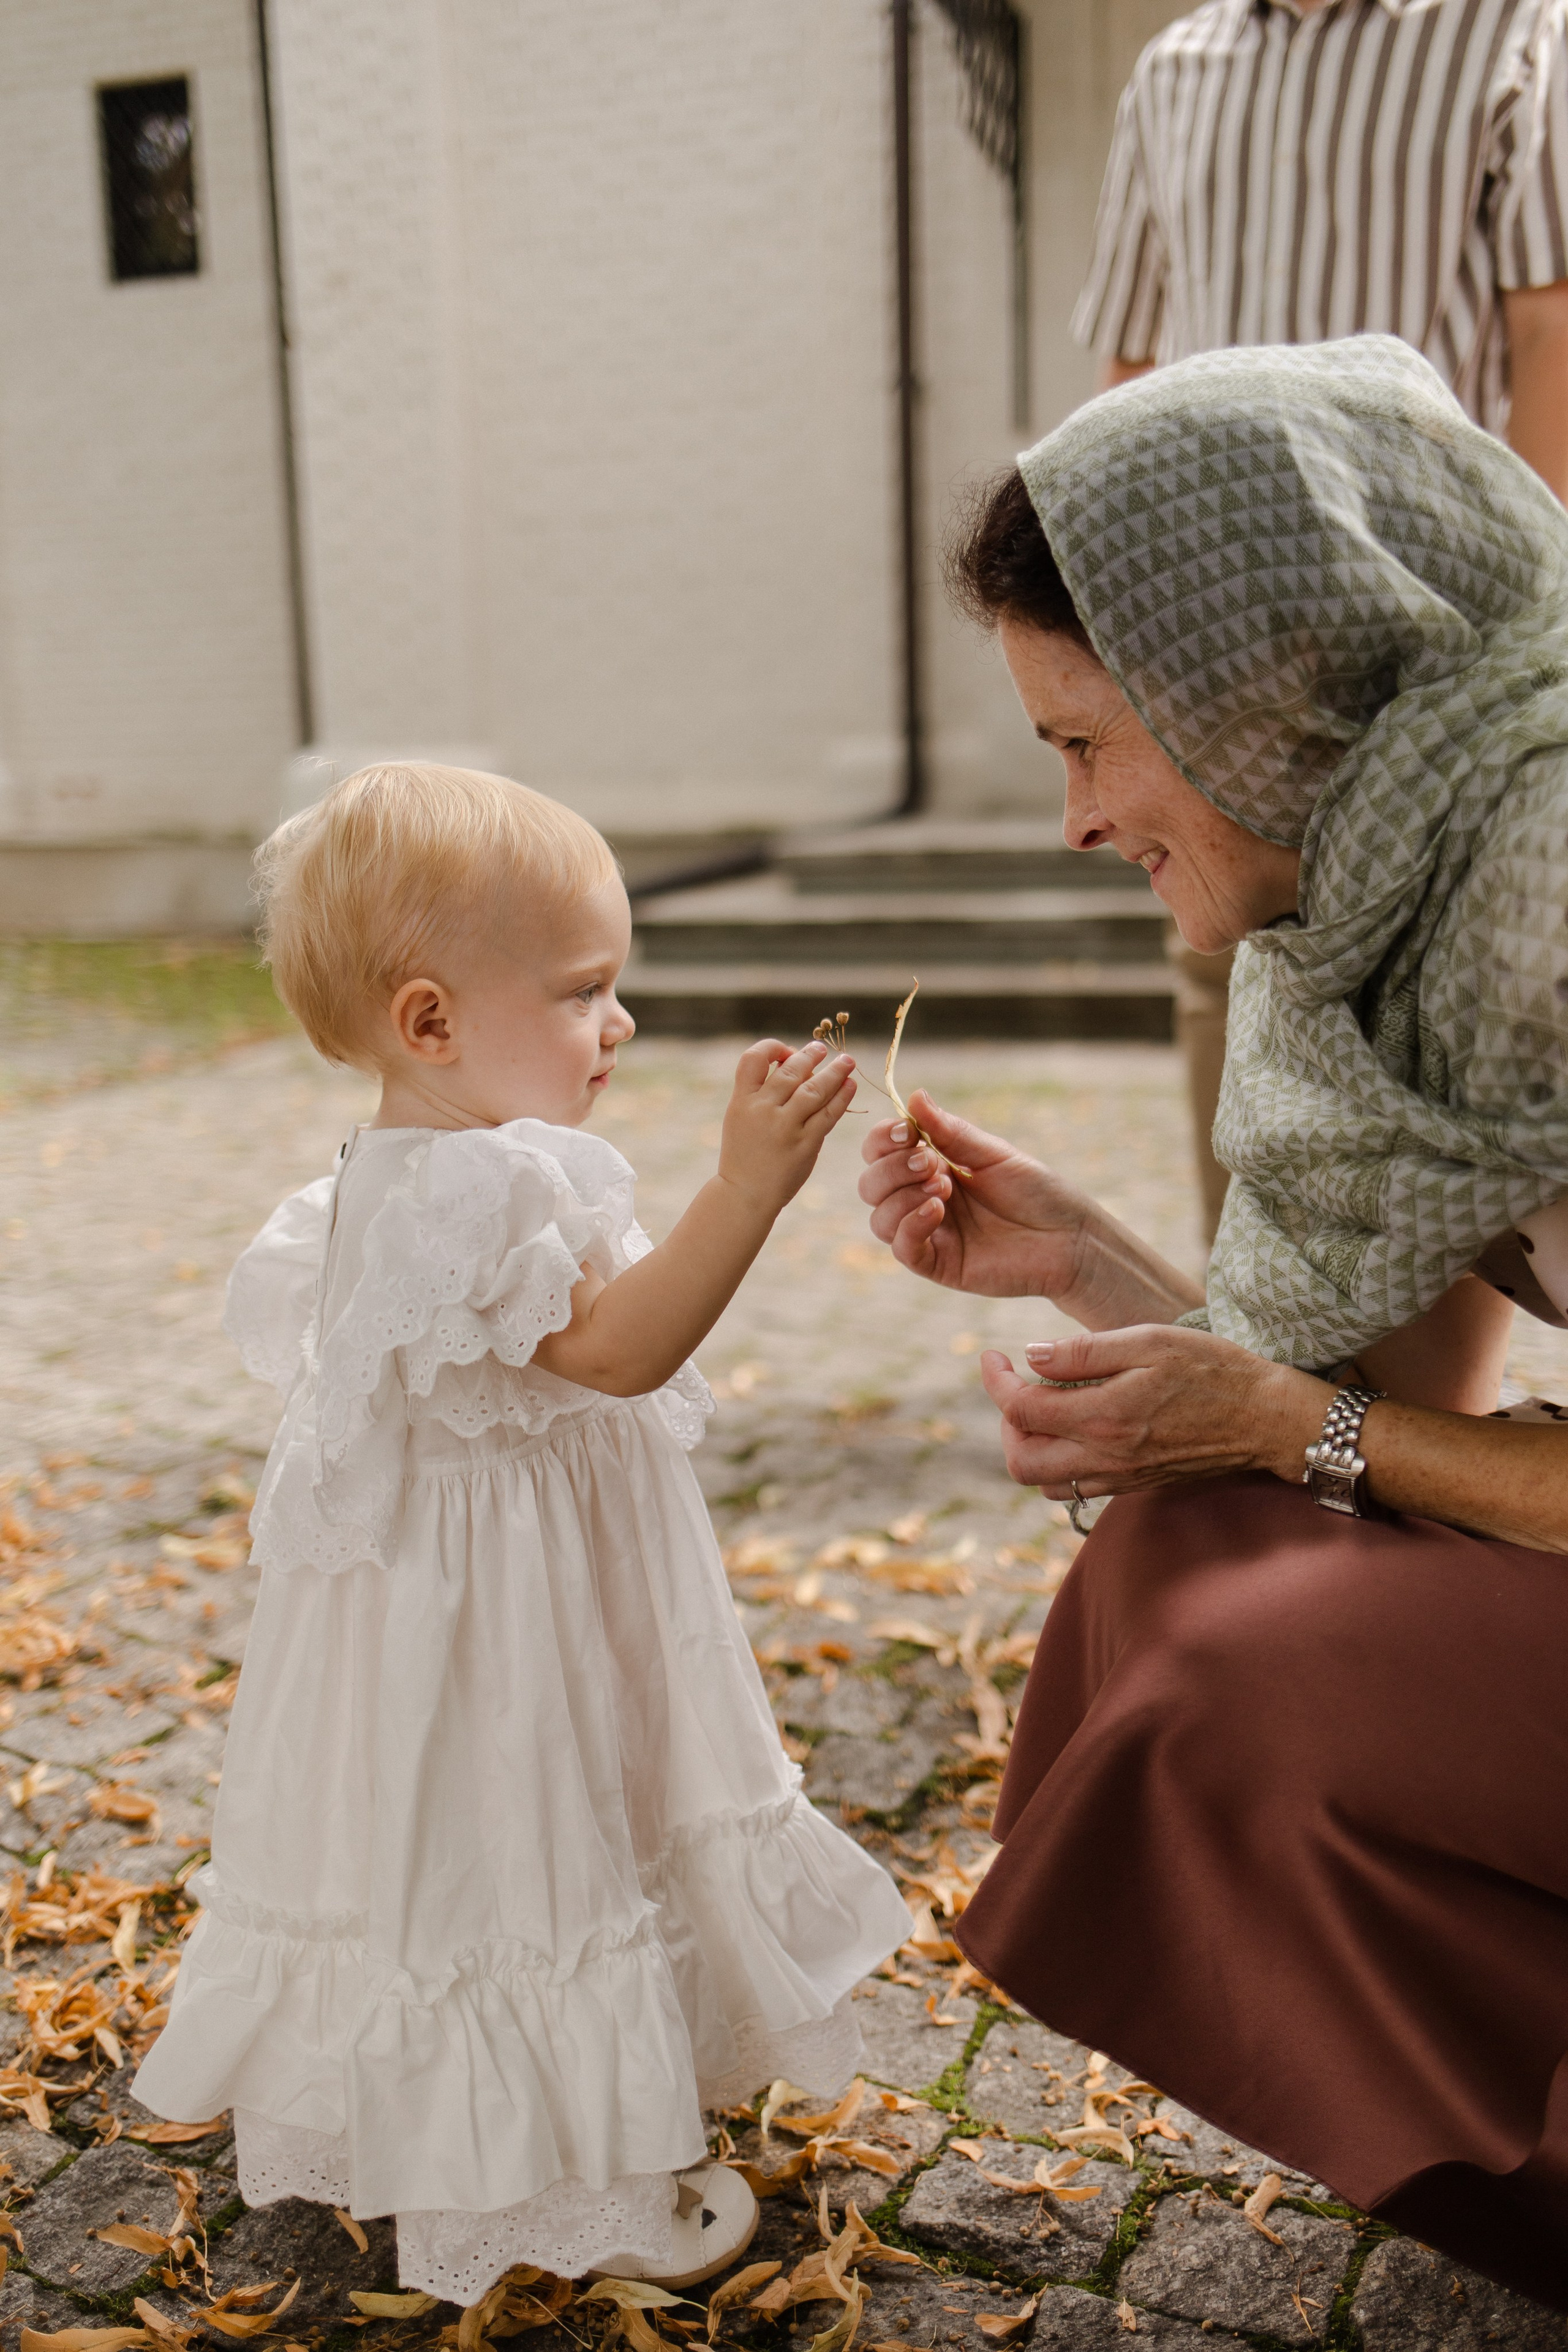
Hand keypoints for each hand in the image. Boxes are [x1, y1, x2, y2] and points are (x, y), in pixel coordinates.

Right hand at [719, 1038, 856, 1214]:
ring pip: (814, 1089)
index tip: (787, 1051)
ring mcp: (785, 1128)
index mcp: (741, 1101)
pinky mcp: (805, 1145)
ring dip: (834, 1071)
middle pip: (791, 1071)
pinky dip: (842, 1097)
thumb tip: (796, 1061)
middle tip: (822, 1048)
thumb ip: (763, 1091)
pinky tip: (850, 1086)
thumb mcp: (740, 1116)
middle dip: (810, 1055)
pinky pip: (828, 1115)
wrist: (745, 1193)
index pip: (753, 1059)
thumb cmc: (745, 1151)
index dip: (772, 1047)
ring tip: (847, 1061)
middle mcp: (762, 1110)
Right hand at [859, 1090, 1093, 1301]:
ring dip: (901, 1197)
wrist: (1069, 1237)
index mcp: (932, 1167)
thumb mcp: (993, 1154)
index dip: (883, 1140)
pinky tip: (938, 1212)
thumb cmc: (1037, 1191)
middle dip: (891, 1168)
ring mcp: (928, 1233)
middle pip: (871, 1185)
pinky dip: (911, 1226)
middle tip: (931, 1162)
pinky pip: (902, 1248)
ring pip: (879, 1218)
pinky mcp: (938, 1264)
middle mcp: (921, 1200)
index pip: (881, 1152)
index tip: (906, 1132)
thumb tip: (914, 1096)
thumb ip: (950, 1131)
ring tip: (943, 1188)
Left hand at [980, 1325, 1325, 1499]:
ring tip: (1044, 1406)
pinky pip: (1076, 1487)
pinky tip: (1075, 1426)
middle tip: (1018, 1386)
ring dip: (1030, 1445)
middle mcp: (1106, 1456)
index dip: (995, 1380)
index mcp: (1105, 1416)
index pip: (1020, 1409)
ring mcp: (1120, 1477)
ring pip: (1044, 1481)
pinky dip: (1058, 1461)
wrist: (1268, 1419)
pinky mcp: (1134, 1485)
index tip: (993, 1356)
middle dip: (1006, 1423)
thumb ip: (1085, 1350)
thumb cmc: (1215, 1369)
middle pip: (1020, 1461)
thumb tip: (1030, 1354)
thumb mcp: (1150, 1340)